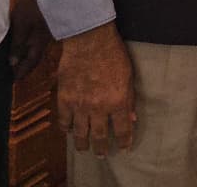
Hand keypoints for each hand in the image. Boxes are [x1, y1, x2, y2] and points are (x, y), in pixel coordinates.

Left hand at [8, 0, 50, 80]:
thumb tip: (13, 64)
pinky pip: (39, 39)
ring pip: (38, 47)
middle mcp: (47, 38)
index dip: (23, 71)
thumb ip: (18, 45)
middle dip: (26, 65)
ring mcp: (48, 30)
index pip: (32, 61)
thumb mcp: (21, 25)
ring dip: (29, 55)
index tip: (15, 80)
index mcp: (41, 41)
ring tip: (18, 60)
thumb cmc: (33, 5)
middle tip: (16, 73)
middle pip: (36, 55)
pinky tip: (26, 44)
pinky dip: (32, 46)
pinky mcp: (48, 22)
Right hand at [57, 22, 134, 155]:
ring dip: (82, 144)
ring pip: (80, 133)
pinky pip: (64, 121)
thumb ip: (130, 99)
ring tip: (84, 149)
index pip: (122, 129)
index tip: (124, 148)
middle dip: (102, 148)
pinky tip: (68, 132)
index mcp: (118, 101)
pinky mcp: (64, 99)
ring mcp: (80, 105)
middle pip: (99, 136)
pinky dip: (66, 129)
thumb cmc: (114, 54)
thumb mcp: (129, 76)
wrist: (89, 40)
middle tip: (102, 155)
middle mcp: (99, 108)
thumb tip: (132, 118)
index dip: (124, 141)